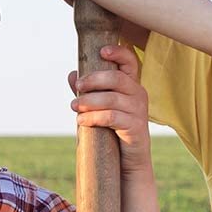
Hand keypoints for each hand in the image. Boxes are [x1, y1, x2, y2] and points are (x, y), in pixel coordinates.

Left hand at [69, 44, 152, 176]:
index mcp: (131, 85)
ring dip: (88, 102)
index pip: (130, 61)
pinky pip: (112, 118)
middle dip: (93, 80)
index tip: (101, 51)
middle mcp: (139, 94)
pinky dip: (93, 118)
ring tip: (74, 107)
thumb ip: (88, 91)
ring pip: (112, 99)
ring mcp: (139, 111)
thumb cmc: (113, 130)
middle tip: (77, 87)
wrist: (128, 160)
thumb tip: (72, 74)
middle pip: (117, 78)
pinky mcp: (136, 128)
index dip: (118, 53)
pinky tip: (81, 121)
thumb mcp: (99, 107)